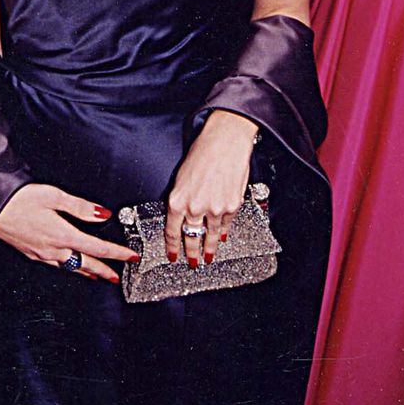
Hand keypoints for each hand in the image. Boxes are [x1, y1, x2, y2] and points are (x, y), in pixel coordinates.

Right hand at [0, 183, 136, 282]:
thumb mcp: (53, 196)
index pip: (97, 248)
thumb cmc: (18, 199)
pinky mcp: (30, 253)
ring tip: (98, 275)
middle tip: (118, 276)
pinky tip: (67, 265)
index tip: (131, 256)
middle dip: (104, 270)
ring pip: (70, 268)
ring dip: (87, 271)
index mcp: (62, 234)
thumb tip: (102, 214)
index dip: (117, 253)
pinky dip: (68, 267)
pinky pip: (55, 265)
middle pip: (86, 264)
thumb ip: (80, 207)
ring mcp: (40, 254)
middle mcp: (53, 249)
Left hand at [165, 111, 257, 267]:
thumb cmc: (202, 153)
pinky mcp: (232, 206)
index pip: (172, 231)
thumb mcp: (182, 177)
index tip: (173, 256)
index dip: (172, 247)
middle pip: (191, 237)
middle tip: (193, 262)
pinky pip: (226, 224)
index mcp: (177, 199)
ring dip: (209, 248)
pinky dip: (224, 232)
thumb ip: (182, 198)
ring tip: (208, 257)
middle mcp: (194, 207)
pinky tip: (222, 237)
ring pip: (210, 235)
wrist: (225, 142)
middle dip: (191, 252)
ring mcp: (214, 209)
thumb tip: (183, 214)